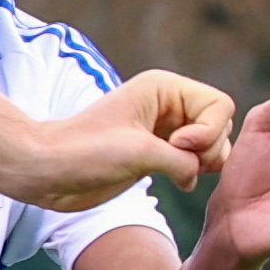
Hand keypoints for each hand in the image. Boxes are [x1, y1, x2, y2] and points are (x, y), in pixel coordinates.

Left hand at [3, 70, 232, 207]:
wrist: (49, 171)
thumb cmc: (85, 152)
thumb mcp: (140, 152)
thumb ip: (183, 159)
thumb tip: (197, 172)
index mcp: (163, 88)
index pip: (219, 105)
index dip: (209, 130)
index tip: (178, 145)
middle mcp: (168, 105)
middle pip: (220, 124)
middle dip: (209, 147)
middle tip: (179, 162)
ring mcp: (164, 131)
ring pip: (211, 145)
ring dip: (204, 162)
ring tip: (179, 173)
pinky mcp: (157, 155)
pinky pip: (195, 162)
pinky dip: (194, 173)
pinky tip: (177, 181)